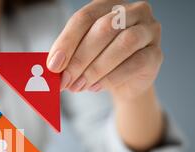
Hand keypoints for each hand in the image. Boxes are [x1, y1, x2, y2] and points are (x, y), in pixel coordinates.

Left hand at [47, 0, 162, 100]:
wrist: (125, 81)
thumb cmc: (98, 61)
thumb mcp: (80, 55)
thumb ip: (67, 57)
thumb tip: (53, 68)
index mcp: (106, 6)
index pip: (84, 18)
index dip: (67, 42)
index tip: (54, 65)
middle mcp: (131, 12)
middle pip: (104, 28)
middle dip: (80, 58)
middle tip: (66, 80)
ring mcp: (148, 30)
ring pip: (124, 44)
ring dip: (97, 68)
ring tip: (80, 85)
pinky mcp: (156, 53)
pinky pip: (136, 63)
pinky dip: (112, 78)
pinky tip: (96, 87)